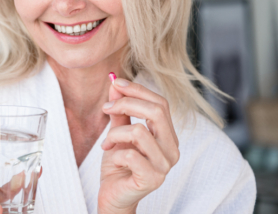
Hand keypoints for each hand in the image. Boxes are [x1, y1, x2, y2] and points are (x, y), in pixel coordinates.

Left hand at [97, 77, 179, 213]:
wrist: (114, 195)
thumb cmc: (119, 165)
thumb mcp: (118, 134)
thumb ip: (120, 111)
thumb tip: (115, 83)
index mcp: (167, 135)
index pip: (160, 103)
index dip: (137, 89)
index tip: (115, 82)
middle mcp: (171, 149)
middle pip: (155, 111)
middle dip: (126, 104)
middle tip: (105, 109)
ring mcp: (164, 165)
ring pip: (139, 132)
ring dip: (114, 134)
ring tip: (107, 143)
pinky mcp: (152, 179)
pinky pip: (131, 154)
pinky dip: (116, 153)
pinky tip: (114, 159)